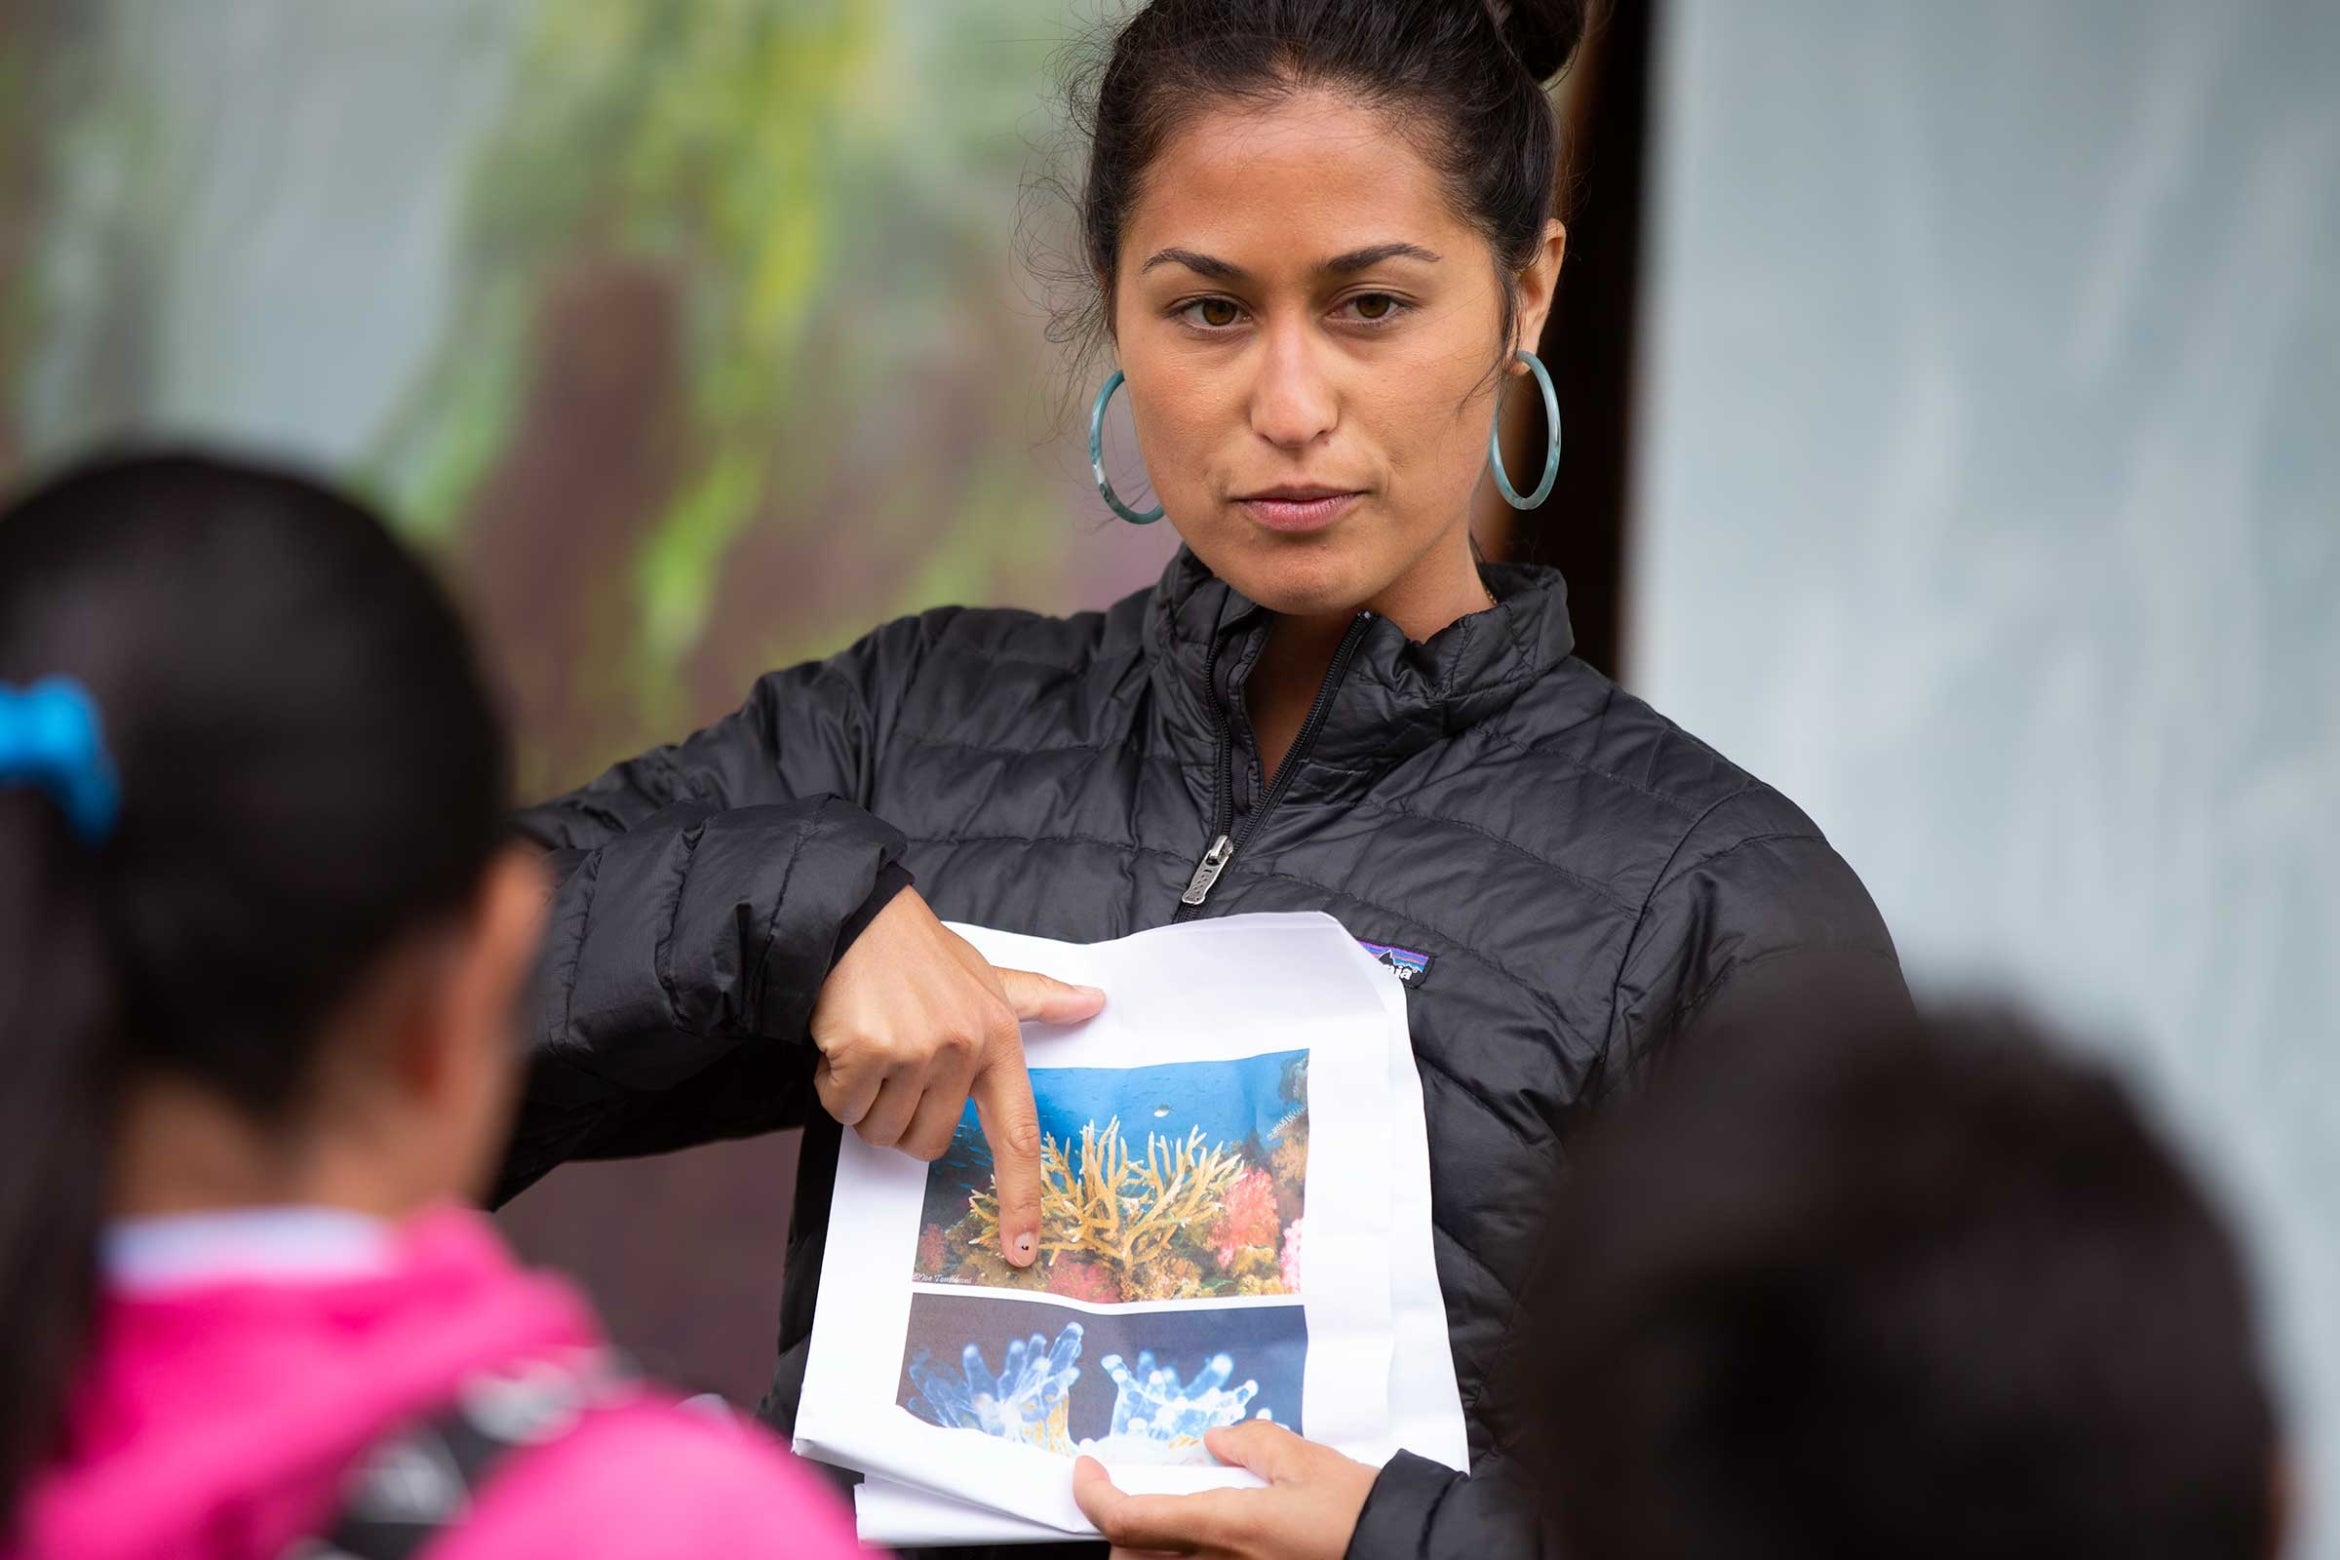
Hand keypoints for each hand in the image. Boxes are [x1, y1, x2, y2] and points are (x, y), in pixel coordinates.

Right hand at [809, 890, 1102, 1265]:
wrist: (856, 920)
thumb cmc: (921, 955)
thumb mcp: (987, 976)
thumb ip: (1038, 998)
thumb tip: (1093, 1001)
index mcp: (1000, 1039)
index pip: (1018, 1134)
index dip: (1021, 1197)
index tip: (1020, 1251)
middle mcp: (965, 1049)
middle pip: (927, 1144)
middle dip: (899, 1119)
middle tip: (894, 1067)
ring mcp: (918, 1050)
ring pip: (881, 1130)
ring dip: (864, 1100)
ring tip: (871, 1045)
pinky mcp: (869, 1050)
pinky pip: (843, 1106)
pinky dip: (834, 1083)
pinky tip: (843, 1040)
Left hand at [1073, 1422, 1379, 1559]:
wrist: (1401, 1556)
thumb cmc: (1358, 1516)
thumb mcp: (1307, 1462)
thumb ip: (1253, 1443)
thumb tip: (1217, 1440)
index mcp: (1222, 1525)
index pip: (1127, 1520)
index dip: (1092, 1495)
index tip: (1086, 1469)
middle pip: (1132, 1555)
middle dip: (1123, 1525)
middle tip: (1134, 1491)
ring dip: (1154, 1543)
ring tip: (1175, 1516)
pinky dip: (1189, 1553)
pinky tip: (1216, 1537)